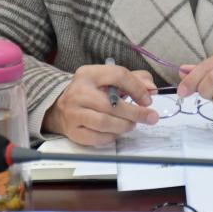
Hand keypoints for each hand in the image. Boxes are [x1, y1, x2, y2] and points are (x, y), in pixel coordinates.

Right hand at [43, 64, 158, 145]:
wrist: (59, 107)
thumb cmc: (91, 92)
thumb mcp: (109, 79)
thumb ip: (134, 80)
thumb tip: (152, 89)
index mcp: (89, 74)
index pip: (118, 75)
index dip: (137, 88)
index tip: (147, 100)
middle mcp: (78, 91)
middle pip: (112, 104)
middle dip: (136, 113)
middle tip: (150, 117)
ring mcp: (73, 112)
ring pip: (105, 123)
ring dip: (124, 126)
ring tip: (131, 125)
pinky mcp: (72, 131)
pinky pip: (97, 138)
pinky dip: (111, 137)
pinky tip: (115, 132)